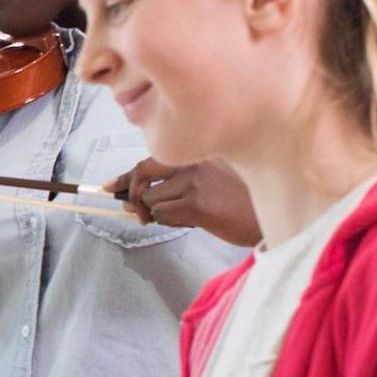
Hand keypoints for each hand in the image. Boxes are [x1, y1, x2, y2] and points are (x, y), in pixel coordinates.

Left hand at [107, 158, 260, 246]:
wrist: (267, 220)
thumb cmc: (240, 203)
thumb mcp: (209, 183)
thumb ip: (173, 185)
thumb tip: (130, 200)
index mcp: (198, 153)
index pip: (151, 158)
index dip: (127, 175)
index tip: (110, 186)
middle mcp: (194, 161)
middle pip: (142, 171)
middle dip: (131, 193)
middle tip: (134, 211)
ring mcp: (194, 181)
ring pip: (150, 200)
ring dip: (156, 214)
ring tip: (182, 217)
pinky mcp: (195, 203)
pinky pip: (161, 215)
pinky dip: (167, 223)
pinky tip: (190, 222)